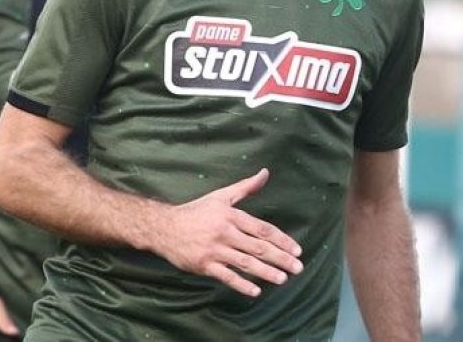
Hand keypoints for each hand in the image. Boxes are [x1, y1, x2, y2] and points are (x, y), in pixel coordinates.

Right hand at [151, 168, 303, 297]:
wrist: (164, 227)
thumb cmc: (195, 211)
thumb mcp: (220, 196)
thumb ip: (245, 187)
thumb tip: (265, 172)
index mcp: (231, 216)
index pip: (262, 229)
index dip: (281, 240)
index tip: (297, 250)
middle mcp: (225, 233)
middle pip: (258, 247)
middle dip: (280, 258)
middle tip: (298, 267)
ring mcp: (214, 250)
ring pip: (245, 263)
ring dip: (266, 272)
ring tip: (283, 279)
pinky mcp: (204, 265)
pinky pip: (226, 276)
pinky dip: (242, 284)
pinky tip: (256, 291)